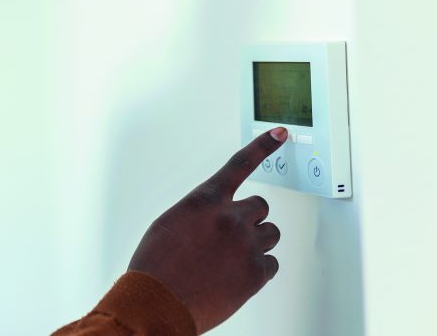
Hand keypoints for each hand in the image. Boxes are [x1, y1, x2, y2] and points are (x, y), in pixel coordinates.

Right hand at [128, 127, 287, 333]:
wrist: (158, 303)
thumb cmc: (157, 267)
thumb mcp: (170, 226)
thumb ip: (200, 215)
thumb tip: (214, 220)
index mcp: (205, 200)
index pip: (240, 164)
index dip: (262, 146)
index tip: (279, 133)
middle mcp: (230, 217)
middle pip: (260, 206)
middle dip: (249, 218)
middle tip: (232, 235)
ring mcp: (246, 244)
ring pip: (270, 233)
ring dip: (256, 242)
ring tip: (232, 258)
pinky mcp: (257, 273)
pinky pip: (271, 264)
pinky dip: (258, 270)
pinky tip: (236, 276)